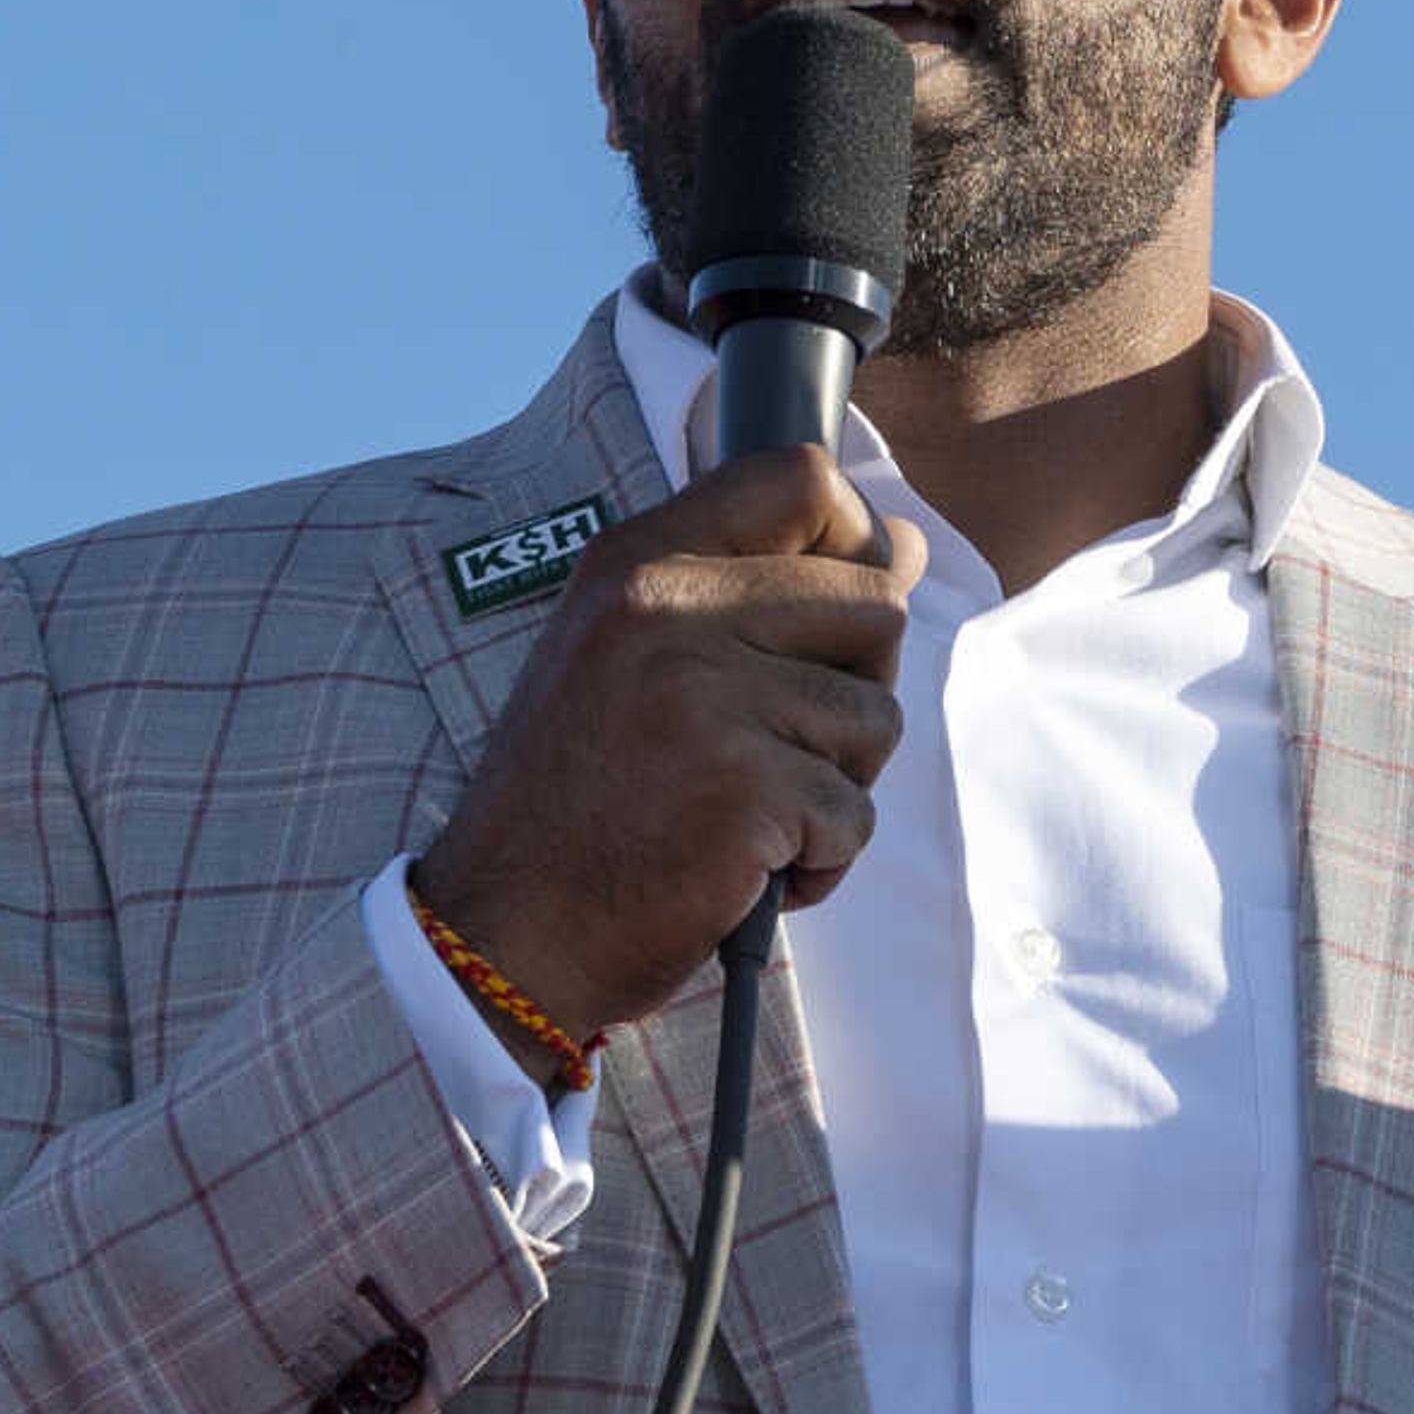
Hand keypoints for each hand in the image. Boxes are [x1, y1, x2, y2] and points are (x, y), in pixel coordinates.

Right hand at [409, 446, 924, 1059]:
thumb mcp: (642, 662)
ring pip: (877, 719)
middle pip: (874, 605)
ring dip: (835, 788)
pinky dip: (819, 863)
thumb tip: (906, 543)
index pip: (800, 479)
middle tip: (779, 751)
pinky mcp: (744, 789)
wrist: (507, 933)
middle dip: (855, 693)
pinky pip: (855, 817)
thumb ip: (765, 592)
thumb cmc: (584, 803)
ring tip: (747, 817)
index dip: (851, 544)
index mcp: (637, 563)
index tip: (826, 621)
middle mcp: (666, 610)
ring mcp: (706, 698)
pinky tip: (743, 872)